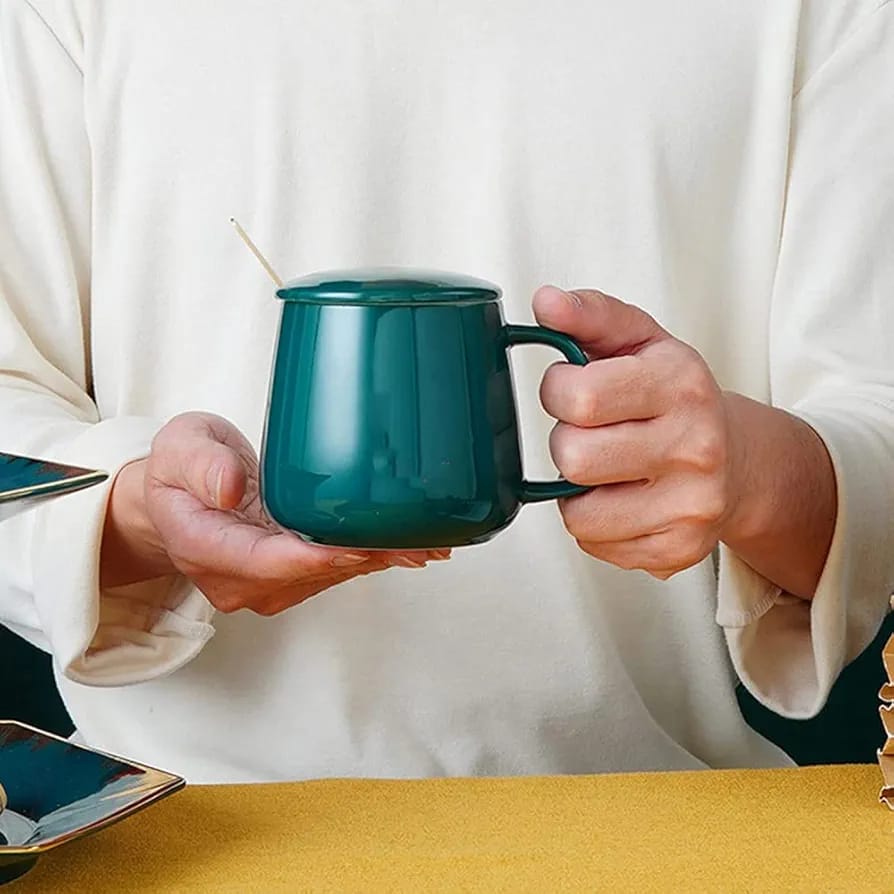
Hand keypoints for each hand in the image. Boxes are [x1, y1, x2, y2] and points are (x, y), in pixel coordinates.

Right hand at [100, 412, 446, 614]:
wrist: (173, 502)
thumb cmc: (178, 471)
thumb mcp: (180, 447)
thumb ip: (202, 464)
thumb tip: (230, 488)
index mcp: (206, 545)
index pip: (266, 560)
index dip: (317, 556)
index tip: (361, 544)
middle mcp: (237, 578)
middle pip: (308, 573)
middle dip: (365, 557)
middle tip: (420, 542)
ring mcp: (262, 584)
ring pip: (326, 576)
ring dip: (376, 559)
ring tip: (428, 541)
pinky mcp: (285, 579)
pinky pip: (329, 571)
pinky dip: (367, 556)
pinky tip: (406, 545)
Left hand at [534, 286, 744, 579]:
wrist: (740, 461)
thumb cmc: (676, 398)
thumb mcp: (641, 341)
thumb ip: (591, 315)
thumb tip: (545, 301)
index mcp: (681, 383)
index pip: (578, 396)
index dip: (558, 392)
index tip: (574, 389)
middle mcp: (696, 446)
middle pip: (572, 458)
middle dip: (568, 443)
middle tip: (594, 435)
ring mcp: (692, 505)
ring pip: (577, 513)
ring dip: (578, 491)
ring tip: (607, 470)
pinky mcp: (680, 550)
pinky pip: (594, 544)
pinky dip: (596, 524)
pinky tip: (623, 500)